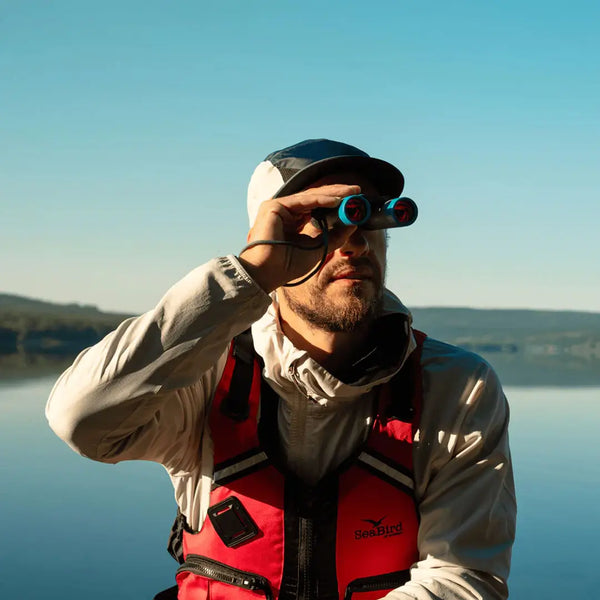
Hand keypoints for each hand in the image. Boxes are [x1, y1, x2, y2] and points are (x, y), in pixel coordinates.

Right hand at [238, 184, 360, 291]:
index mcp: (293, 221)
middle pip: (315, 198)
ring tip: (351, 192)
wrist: (267, 273)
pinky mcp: (274, 206)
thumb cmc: (288, 265)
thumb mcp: (318, 248)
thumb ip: (334, 236)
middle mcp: (285, 211)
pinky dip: (322, 199)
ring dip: (333, 193)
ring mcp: (278, 207)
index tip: (354, 200)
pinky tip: (337, 200)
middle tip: (357, 190)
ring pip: (311, 196)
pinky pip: (303, 200)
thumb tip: (353, 224)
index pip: (317, 206)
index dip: (336, 202)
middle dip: (338, 193)